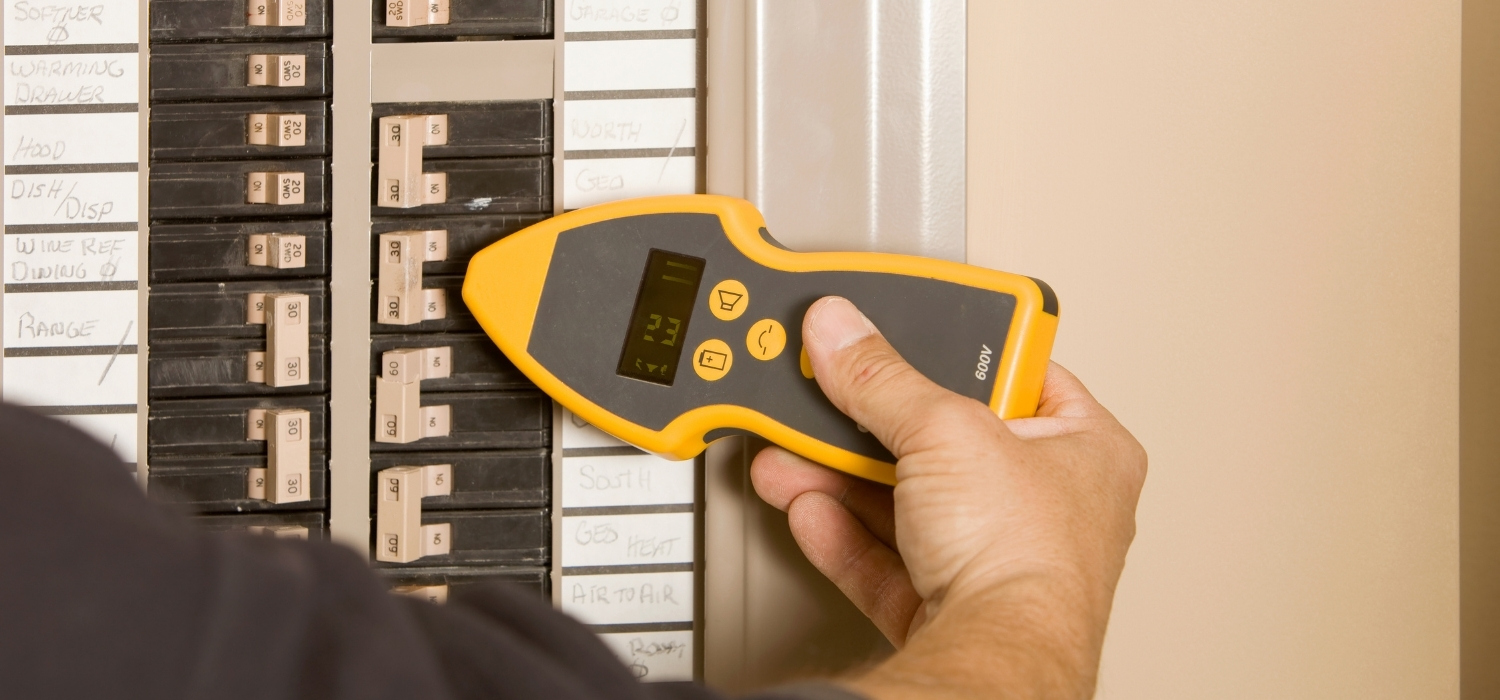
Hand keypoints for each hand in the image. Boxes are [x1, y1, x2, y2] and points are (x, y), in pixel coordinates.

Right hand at [752, 297, 1146, 698]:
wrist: (991, 662)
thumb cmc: (1026, 558)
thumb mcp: (944, 430)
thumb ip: (882, 378)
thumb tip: (843, 334)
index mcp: (1088, 450)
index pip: (1023, 372)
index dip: (964, 349)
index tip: (912, 330)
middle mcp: (1051, 508)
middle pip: (949, 440)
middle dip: (876, 422)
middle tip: (834, 392)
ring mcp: (996, 561)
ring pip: (907, 502)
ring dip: (843, 476)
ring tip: (795, 446)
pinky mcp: (946, 608)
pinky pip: (884, 559)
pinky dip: (842, 532)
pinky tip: (807, 504)